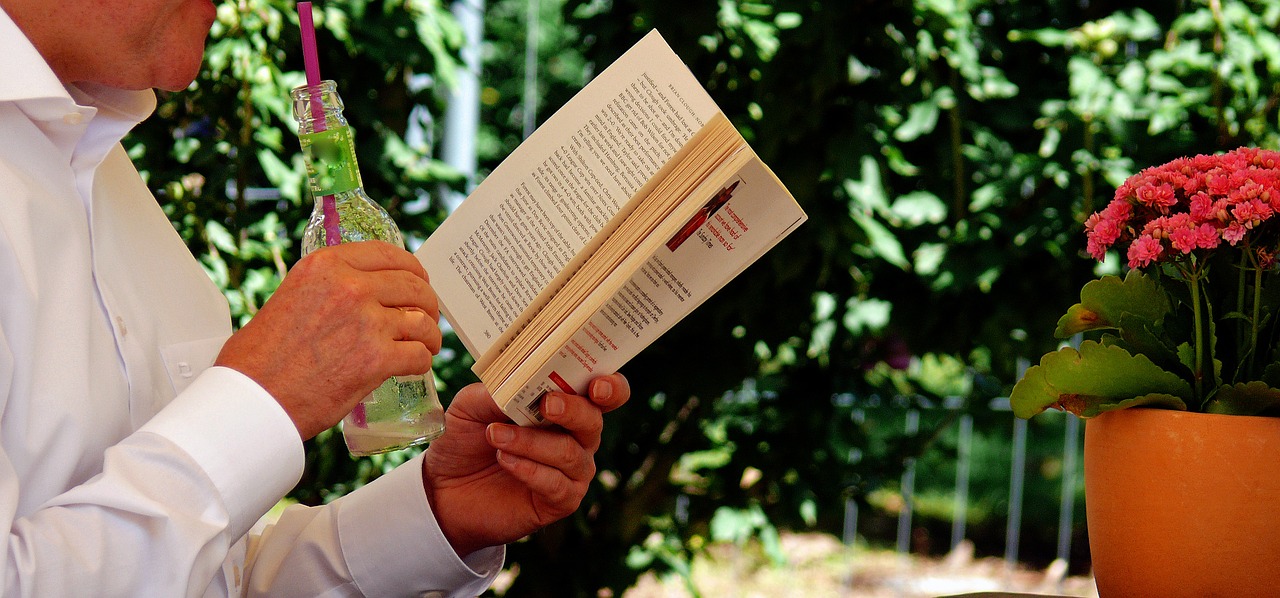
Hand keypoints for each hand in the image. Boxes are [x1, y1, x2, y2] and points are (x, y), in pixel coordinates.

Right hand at [215, 241, 441, 439]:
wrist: (254, 397)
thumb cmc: (261, 355)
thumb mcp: (291, 295)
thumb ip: (326, 286)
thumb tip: (357, 287)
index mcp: (326, 265)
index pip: (387, 254)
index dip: (411, 268)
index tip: (418, 280)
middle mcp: (350, 286)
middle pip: (412, 285)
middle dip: (427, 302)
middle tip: (427, 316)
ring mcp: (367, 322)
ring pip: (422, 321)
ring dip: (430, 334)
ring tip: (427, 344)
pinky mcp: (377, 359)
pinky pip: (418, 354)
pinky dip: (423, 361)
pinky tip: (415, 365)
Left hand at [423, 374, 629, 556]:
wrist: (444, 489)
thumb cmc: (466, 440)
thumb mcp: (471, 405)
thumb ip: (497, 391)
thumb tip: (519, 383)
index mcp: (565, 406)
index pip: (604, 394)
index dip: (611, 387)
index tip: (596, 385)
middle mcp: (577, 437)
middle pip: (593, 421)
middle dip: (573, 410)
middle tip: (547, 405)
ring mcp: (572, 471)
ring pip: (570, 453)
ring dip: (532, 442)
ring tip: (497, 437)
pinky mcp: (561, 501)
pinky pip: (557, 485)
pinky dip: (530, 470)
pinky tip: (505, 461)